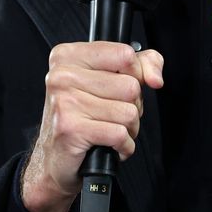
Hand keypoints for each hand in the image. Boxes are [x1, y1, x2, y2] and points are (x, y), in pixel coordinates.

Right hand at [20, 42, 163, 211]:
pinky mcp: (71, 129)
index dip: (136, 74)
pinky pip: (120, 134)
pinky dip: (123, 145)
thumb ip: (142, 64)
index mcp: (68, 56)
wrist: (55, 158)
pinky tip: (109, 145)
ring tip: (109, 129)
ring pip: (128, 112)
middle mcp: (62, 76)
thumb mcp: (112, 78)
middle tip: (112, 114)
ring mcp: (65, 102)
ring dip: (129, 128)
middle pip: (131, 86)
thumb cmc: (83, 115)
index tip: (123, 86)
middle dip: (132, 106)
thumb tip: (155, 78)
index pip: (125, 54)